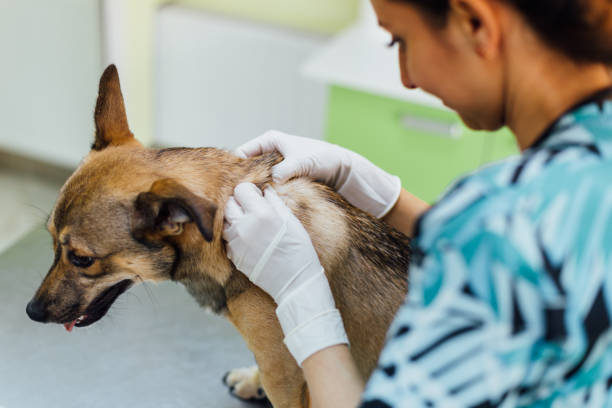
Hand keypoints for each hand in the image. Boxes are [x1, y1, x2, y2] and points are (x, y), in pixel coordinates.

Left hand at [223, 183, 348, 364]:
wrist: (295, 282)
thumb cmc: (299, 250)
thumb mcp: (291, 221)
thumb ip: (275, 203)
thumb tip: (265, 191)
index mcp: (261, 214)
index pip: (241, 190)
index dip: (250, 192)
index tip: (257, 197)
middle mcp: (244, 226)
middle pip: (229, 204)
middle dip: (240, 204)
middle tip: (253, 210)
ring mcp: (236, 242)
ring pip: (226, 222)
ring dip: (235, 220)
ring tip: (251, 226)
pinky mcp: (233, 256)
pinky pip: (228, 239)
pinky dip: (236, 236)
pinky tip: (250, 240)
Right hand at [235, 130, 401, 217]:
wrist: (340, 168)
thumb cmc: (323, 159)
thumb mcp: (303, 162)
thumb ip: (287, 169)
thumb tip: (274, 179)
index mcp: (269, 140)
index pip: (242, 153)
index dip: (234, 168)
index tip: (231, 185)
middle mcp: (268, 151)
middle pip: (246, 167)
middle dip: (242, 181)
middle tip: (235, 199)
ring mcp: (274, 165)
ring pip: (255, 178)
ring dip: (252, 190)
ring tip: (246, 205)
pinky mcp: (280, 177)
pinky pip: (266, 185)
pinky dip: (263, 194)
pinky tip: (260, 206)